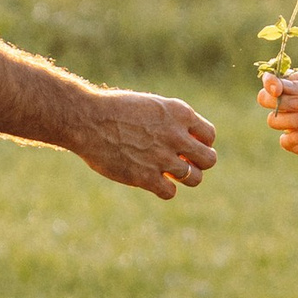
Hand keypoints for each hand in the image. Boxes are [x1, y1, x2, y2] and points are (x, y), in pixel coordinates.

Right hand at [81, 90, 217, 198]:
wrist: (87, 119)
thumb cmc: (115, 110)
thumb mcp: (151, 106)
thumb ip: (172, 122)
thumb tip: (187, 143)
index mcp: (179, 113)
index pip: (209, 135)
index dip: (200, 144)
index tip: (185, 146)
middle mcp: (176, 135)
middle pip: (209, 160)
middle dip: (198, 163)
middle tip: (182, 163)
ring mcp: (162, 157)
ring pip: (194, 178)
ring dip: (184, 178)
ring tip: (168, 174)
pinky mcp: (146, 177)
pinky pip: (170, 192)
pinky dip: (164, 189)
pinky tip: (151, 181)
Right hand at [260, 70, 297, 158]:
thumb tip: (276, 84)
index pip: (274, 83)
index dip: (270, 84)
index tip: (276, 88)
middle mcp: (295, 104)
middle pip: (266, 101)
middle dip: (278, 102)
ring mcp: (297, 124)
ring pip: (273, 121)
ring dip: (288, 120)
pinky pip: (284, 142)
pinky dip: (291, 137)